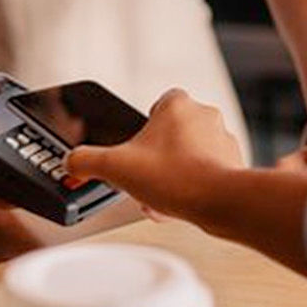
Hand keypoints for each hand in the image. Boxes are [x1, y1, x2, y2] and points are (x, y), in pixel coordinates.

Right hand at [63, 89, 241, 224]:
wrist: (220, 202)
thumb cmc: (177, 177)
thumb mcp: (115, 167)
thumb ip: (86, 161)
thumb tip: (72, 162)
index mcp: (177, 105)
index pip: (159, 102)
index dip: (144, 125)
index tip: (136, 145)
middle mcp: (205, 116)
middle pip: (172, 133)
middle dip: (156, 157)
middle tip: (145, 175)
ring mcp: (223, 140)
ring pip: (189, 154)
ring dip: (173, 173)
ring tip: (160, 195)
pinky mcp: (234, 164)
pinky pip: (206, 172)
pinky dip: (192, 186)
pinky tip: (179, 204)